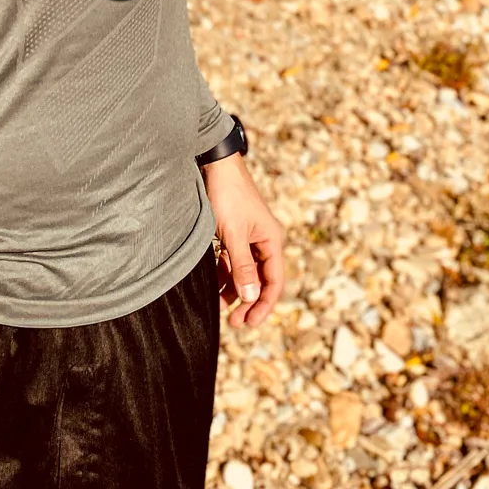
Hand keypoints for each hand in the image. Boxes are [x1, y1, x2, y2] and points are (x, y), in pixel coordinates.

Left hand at [203, 154, 284, 328]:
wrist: (215, 164)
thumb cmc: (227, 195)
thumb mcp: (233, 234)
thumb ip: (242, 266)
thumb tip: (252, 297)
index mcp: (272, 240)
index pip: (274, 282)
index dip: (264, 306)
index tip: (249, 324)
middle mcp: (265, 241)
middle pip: (261, 280)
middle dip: (249, 303)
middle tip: (234, 322)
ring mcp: (250, 237)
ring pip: (246, 273)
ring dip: (235, 290)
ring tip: (219, 307)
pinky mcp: (235, 233)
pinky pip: (234, 261)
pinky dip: (226, 275)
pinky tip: (214, 286)